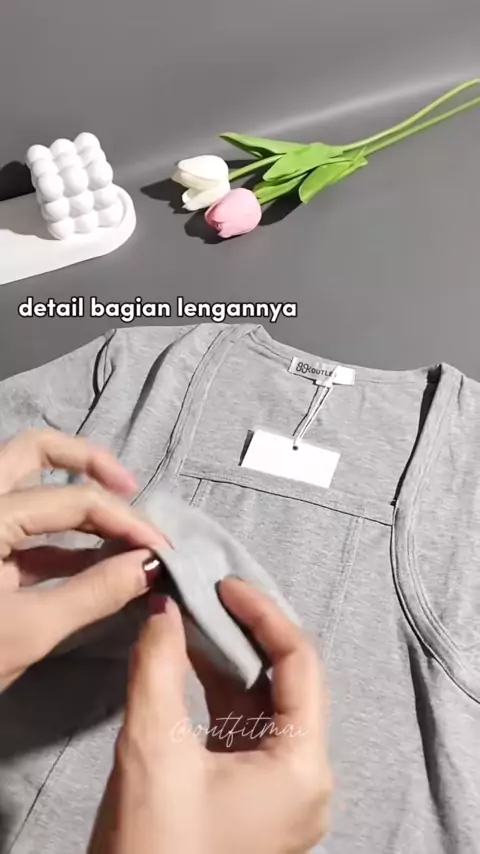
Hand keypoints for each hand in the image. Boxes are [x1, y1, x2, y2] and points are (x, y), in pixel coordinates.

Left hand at [0, 429, 165, 690]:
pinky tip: (98, 560)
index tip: (162, 549)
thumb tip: (151, 566)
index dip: (124, 520)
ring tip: (123, 528)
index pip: (71, 500)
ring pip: (27, 481)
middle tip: (132, 489)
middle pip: (35, 452)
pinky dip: (62, 536)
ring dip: (77, 496)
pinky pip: (24, 525)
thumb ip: (94, 593)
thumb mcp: (28, 632)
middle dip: (90, 463)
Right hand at [89, 579, 331, 853]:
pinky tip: (189, 668)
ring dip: (229, 663)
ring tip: (192, 621)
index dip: (263, 614)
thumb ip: (158, 667)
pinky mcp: (254, 805)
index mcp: (303, 766)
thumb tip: (163, 607)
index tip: (223, 585)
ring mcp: (282, 796)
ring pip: (264, 708)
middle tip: (204, 597)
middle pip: (286, 683)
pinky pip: (246, 735)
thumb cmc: (154, 851)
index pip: (300, 662)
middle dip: (244, 635)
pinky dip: (220, 698)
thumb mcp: (152, 751)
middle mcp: (306, 780)